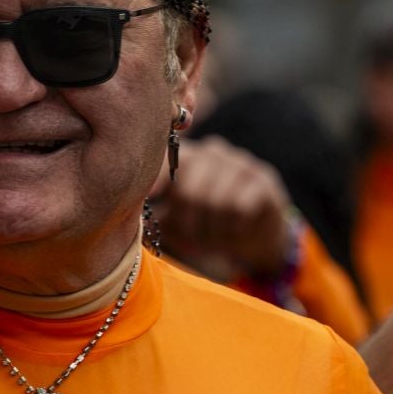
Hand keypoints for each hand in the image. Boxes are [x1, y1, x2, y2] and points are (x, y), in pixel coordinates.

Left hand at [150, 136, 295, 279]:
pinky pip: (239, 207)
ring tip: (214, 240)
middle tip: (193, 242)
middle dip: (188, 225)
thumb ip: (157, 213)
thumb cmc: (209, 226)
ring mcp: (239, 162)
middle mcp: (212, 151)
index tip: (150, 197)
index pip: (167, 161)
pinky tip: (236, 231)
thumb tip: (129, 216)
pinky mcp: (262, 180)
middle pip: (189, 190)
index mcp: (187, 157)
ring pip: (215, 201)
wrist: (256, 236)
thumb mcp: (179, 221)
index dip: (157, 179)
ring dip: (212, 232)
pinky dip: (234, 228)